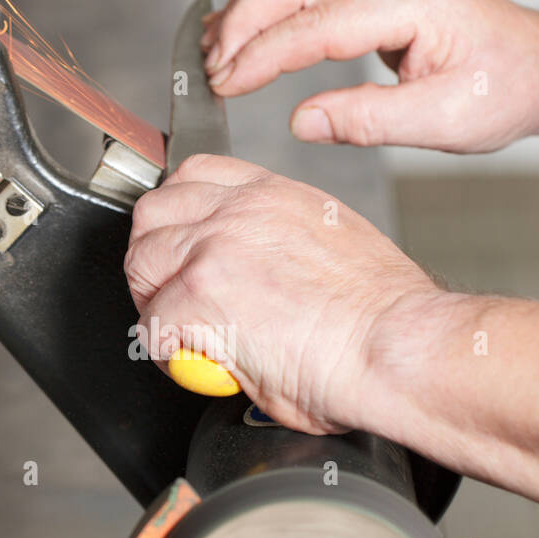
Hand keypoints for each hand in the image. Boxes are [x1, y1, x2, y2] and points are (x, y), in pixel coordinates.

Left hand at [124, 152, 434, 433]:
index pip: (196, 175)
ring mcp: (215, 249)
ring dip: (153, 299)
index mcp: (275, 196)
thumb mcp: (330, 247)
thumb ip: (278, 247)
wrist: (397, 348)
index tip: (182, 249)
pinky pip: (150, 323)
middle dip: (154, 257)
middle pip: (155, 212)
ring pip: (141, 260)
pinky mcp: (199, 296)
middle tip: (173, 298)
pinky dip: (163, 349)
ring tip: (181, 332)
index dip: (179, 217)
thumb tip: (256, 279)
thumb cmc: (382, 319)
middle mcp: (240, 211)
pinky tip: (195, 361)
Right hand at [201, 0, 538, 152]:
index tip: (223, 86)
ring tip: (211, 51)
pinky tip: (245, 33)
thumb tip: (302, 122)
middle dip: (240, 21)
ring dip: (248, 7)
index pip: (313, 24)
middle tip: (206, 70)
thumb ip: (369, 122)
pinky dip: (269, 4)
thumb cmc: (504, 91)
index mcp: (411, 1)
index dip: (260, 57)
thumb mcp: (443, 123)